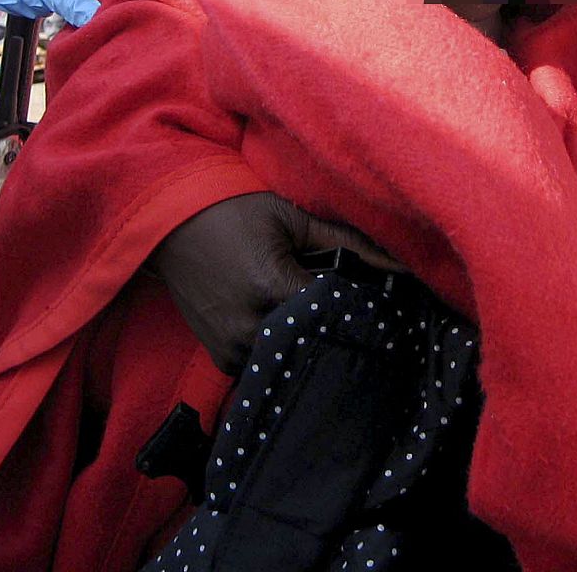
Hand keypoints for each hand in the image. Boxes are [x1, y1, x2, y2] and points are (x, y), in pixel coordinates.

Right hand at [146, 192, 399, 373]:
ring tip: (331, 327)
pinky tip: (299, 334)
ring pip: (291, 362)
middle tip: (364, 324)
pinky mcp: (219, 357)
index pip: (336, 317)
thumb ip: (350, 243)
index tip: (382, 307)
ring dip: (311, 347)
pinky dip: (285, 352)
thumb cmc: (234, 209)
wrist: (170, 221)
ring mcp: (230, 347)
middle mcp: (249, 325)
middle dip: (340, 335)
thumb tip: (406, 264)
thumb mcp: (292, 217)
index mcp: (271, 286)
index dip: (362, 313)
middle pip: (316, 346)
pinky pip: (265, 366)